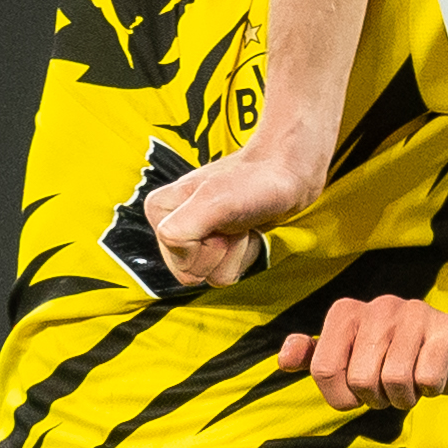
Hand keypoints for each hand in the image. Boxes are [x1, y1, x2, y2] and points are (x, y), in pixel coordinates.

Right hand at [144, 145, 315, 290]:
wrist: (288, 172)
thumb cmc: (255, 181)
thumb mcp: (213, 201)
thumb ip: (181, 228)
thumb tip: (171, 245)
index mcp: (160, 211)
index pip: (181, 266)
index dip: (208, 248)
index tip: (220, 219)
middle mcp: (173, 223)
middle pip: (194, 274)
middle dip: (222, 253)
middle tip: (233, 222)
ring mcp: (196, 234)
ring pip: (213, 275)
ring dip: (237, 253)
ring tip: (241, 224)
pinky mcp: (218, 242)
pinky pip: (228, 270)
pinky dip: (245, 254)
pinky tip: (247, 230)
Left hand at [277, 294, 447, 412]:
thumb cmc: (393, 358)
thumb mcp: (348, 358)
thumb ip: (314, 358)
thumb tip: (284, 359)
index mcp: (346, 312)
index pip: (324, 369)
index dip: (341, 396)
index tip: (357, 391)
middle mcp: (377, 305)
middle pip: (360, 379)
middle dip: (375, 398)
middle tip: (387, 389)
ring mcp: (413, 314)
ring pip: (394, 381)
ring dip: (403, 398)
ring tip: (409, 385)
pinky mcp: (445, 330)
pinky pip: (427, 379)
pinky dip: (430, 391)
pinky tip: (431, 378)